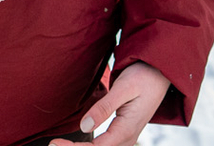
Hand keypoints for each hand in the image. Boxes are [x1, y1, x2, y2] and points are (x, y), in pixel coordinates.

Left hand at [53, 62, 169, 145]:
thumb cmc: (142, 77)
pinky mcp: (123, 133)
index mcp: (127, 130)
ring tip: (61, 144)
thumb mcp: (123, 88)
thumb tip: (84, 126)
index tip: (54, 143)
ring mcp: (126, 137)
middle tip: (52, 144)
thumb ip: (104, 108)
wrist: (160, 74)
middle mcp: (127, 138)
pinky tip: (77, 143)